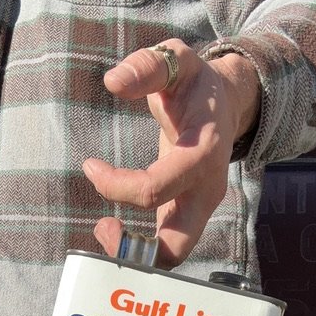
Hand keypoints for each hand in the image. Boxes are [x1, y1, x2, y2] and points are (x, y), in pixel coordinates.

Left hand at [82, 39, 260, 268]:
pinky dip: (139, 249)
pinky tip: (116, 227)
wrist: (226, 102)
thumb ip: (147, 67)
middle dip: (134, 249)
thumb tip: (114, 82)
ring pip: (173, 255)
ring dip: (135, 256)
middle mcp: (207, 189)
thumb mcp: (176, 59)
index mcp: (202, 153)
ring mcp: (201, 207)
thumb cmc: (194, 82)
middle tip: (101, 226)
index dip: (117, 186)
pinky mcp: (190, 215)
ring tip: (105, 228)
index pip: (155, 188)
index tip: (90, 166)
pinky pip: (167, 247)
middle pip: (176, 245)